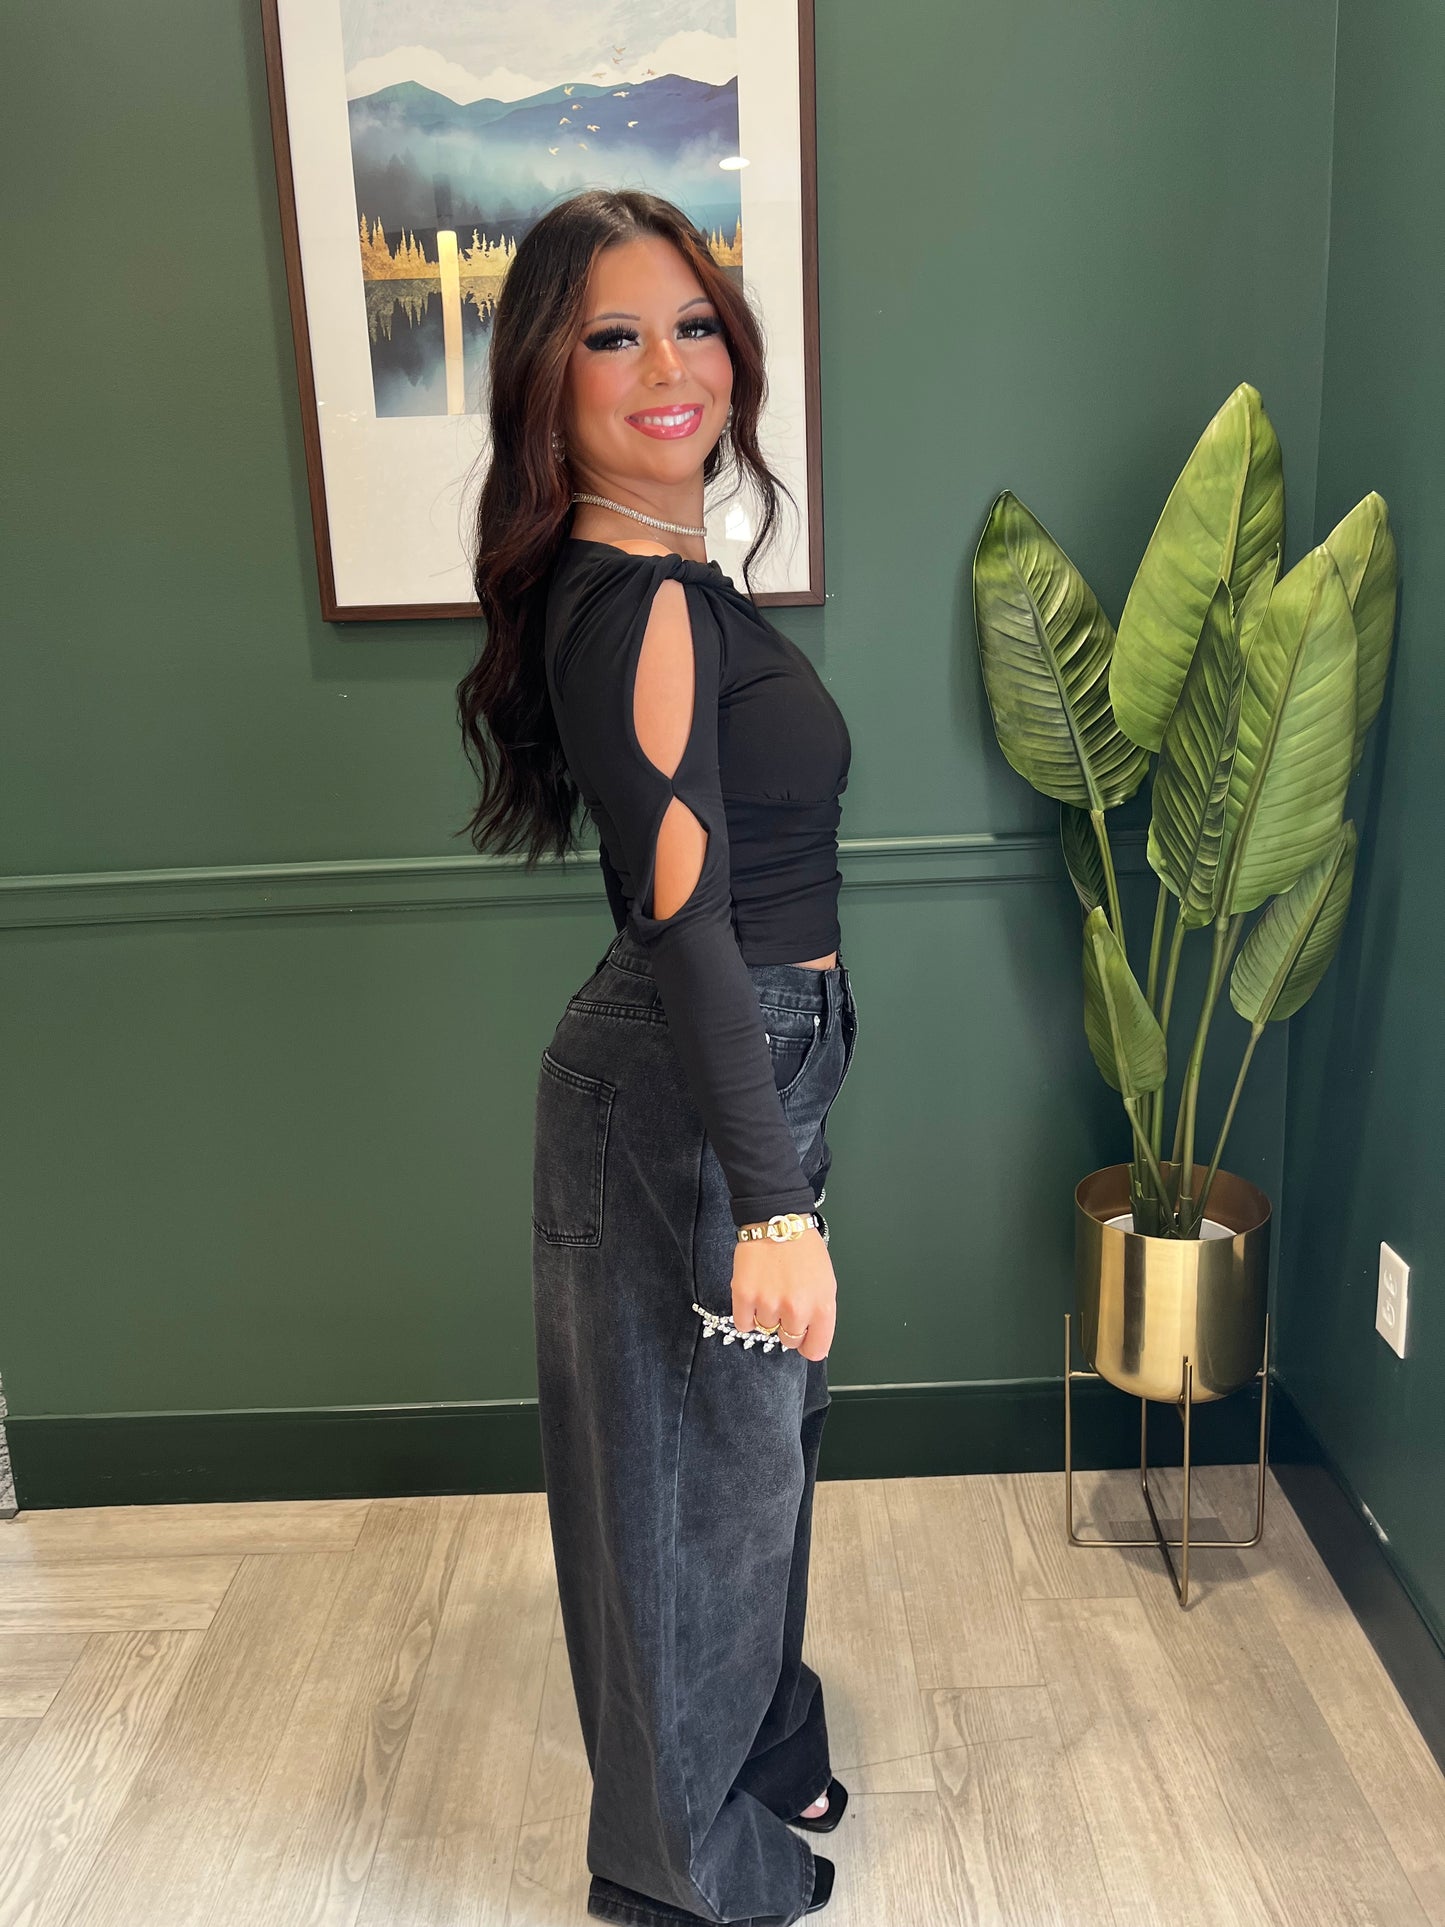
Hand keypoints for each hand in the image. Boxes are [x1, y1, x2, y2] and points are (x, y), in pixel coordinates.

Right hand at [730, 1227, 835, 1361]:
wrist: (776, 1219)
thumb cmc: (804, 1249)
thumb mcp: (826, 1282)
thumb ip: (820, 1314)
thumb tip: (812, 1341)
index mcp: (822, 1307)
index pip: (815, 1350)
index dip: (808, 1344)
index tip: (803, 1337)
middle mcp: (797, 1310)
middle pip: (788, 1341)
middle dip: (787, 1326)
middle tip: (785, 1301)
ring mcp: (769, 1304)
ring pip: (766, 1329)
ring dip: (766, 1314)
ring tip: (770, 1288)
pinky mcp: (744, 1296)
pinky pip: (743, 1324)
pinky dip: (747, 1313)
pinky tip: (754, 1294)